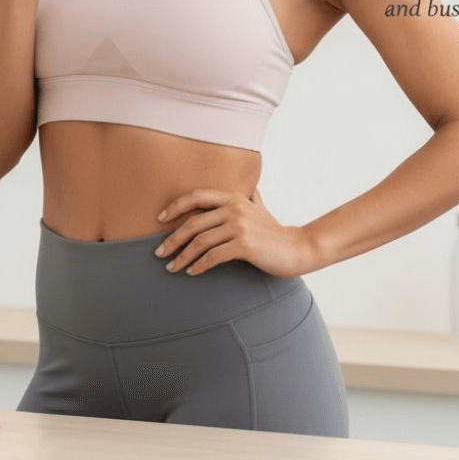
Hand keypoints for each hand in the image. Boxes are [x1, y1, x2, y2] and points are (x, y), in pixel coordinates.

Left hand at [154, 187, 316, 278]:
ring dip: (182, 257)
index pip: (197, 196)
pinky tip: (192, 272)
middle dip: (173, 239)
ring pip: (201, 241)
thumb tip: (249, 187)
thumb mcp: (260, 208)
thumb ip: (250, 198)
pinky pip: (213, 256)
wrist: (298, 248)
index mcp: (234, 197)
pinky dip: (199, 265)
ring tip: (172, 268)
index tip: (160, 218)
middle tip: (160, 253)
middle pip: (193, 223)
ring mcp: (240, 226)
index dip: (175, 206)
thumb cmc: (275, 231)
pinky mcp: (244, 245)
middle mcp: (235, 208)